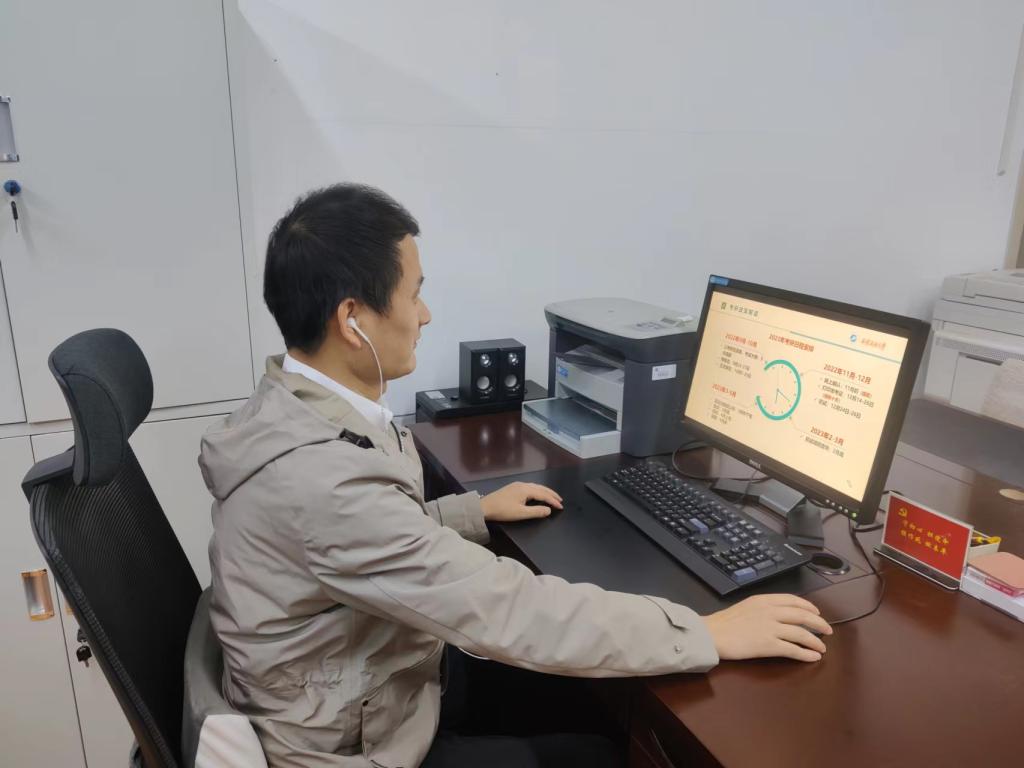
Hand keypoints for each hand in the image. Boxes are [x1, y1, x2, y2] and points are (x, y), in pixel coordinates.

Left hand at [480, 482, 563, 521]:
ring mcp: (517, 485)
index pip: (543, 494)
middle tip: (560, 500)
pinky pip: (530, 487)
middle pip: (541, 488)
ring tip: (551, 497)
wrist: (484, 507)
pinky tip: (537, 494)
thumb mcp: (521, 513)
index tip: (561, 507)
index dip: (553, 501)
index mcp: (526, 489)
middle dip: (551, 494)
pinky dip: (537, 491)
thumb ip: (536, 512)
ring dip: (544, 492)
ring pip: (535, 486)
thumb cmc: (503, 511)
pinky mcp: (512, 488)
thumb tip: (549, 510)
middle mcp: (523, 484)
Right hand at [703, 594, 832, 662]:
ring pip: (801, 633)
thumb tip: (779, 614)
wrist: (713, 634)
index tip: (816, 612)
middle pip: (802, 615)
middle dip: (818, 623)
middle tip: (827, 630)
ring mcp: (770, 628)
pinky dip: (806, 653)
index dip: (808, 606)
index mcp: (764, 600)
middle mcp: (770, 612)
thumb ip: (763, 607)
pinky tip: (813, 657)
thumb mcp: (746, 606)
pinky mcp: (769, 645)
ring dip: (815, 641)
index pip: (793, 600)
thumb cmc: (724, 622)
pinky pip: (793, 649)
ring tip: (822, 647)